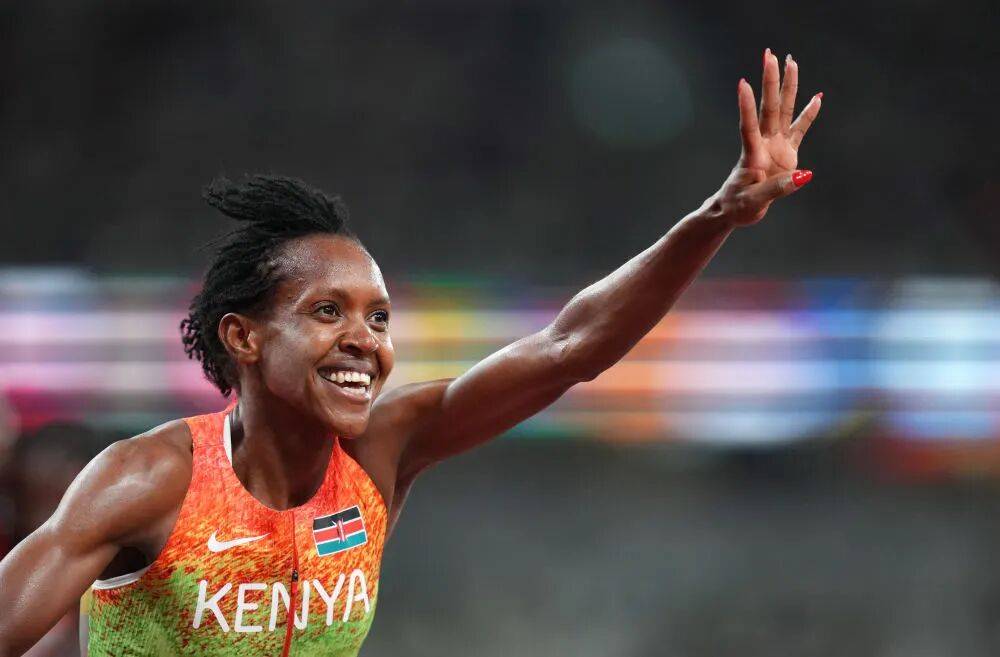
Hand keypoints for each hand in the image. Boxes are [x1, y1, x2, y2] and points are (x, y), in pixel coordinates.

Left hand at [709, 49, 822, 226]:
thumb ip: (778, 189)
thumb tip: (805, 175)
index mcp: (752, 156)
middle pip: (768, 108)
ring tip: (791, 62)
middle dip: (770, 82)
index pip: (748, 127)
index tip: (743, 83)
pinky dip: (808, 115)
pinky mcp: (786, 153)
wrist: (737, 209)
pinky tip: (817, 97)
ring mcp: (775, 146)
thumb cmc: (739, 206)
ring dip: (787, 87)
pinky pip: (799, 130)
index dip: (746, 106)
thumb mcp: (754, 202)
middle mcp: (763, 145)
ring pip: (782, 111)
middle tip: (770, 55)